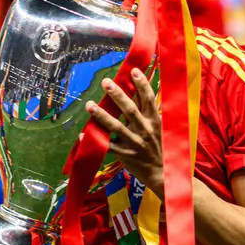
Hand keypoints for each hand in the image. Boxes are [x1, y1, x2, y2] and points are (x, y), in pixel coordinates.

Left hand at [86, 68, 163, 198]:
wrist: (161, 173)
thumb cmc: (158, 146)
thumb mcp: (158, 126)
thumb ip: (147, 110)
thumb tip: (138, 90)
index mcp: (154, 120)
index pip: (148, 98)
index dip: (141, 84)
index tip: (133, 71)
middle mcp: (145, 129)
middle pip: (130, 109)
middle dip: (117, 95)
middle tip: (106, 82)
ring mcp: (135, 142)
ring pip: (116, 126)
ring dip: (101, 115)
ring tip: (89, 105)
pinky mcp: (126, 155)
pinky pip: (108, 146)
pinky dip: (95, 140)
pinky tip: (83, 134)